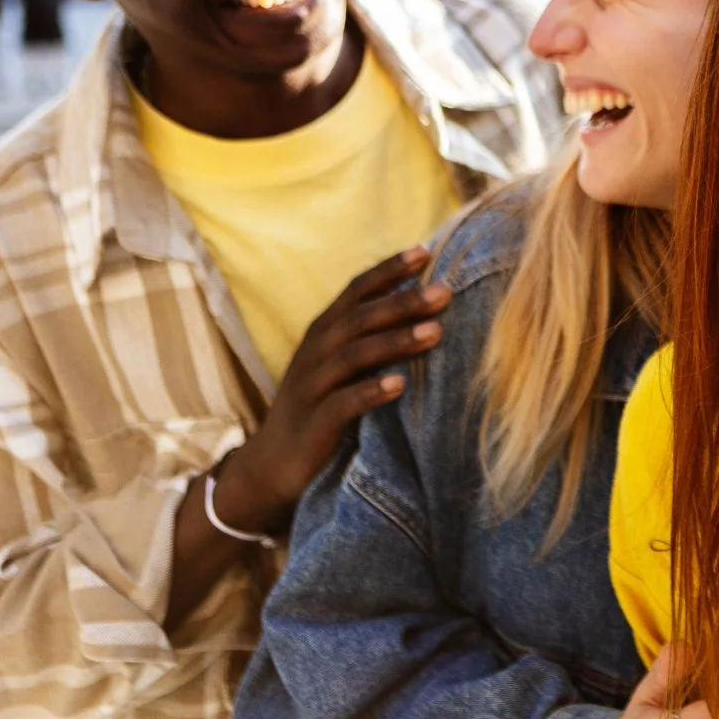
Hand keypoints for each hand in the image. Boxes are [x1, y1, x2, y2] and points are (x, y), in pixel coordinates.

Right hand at [214, 247, 447, 535]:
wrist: (272, 465)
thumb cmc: (322, 405)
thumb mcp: (342, 364)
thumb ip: (372, 334)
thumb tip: (426, 304)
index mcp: (325, 331)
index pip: (357, 290)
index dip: (389, 270)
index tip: (426, 253)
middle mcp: (315, 351)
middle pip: (361, 318)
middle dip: (404, 302)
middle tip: (445, 291)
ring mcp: (312, 386)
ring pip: (354, 355)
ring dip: (396, 342)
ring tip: (436, 332)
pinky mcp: (314, 423)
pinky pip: (343, 403)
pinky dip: (371, 391)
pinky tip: (400, 384)